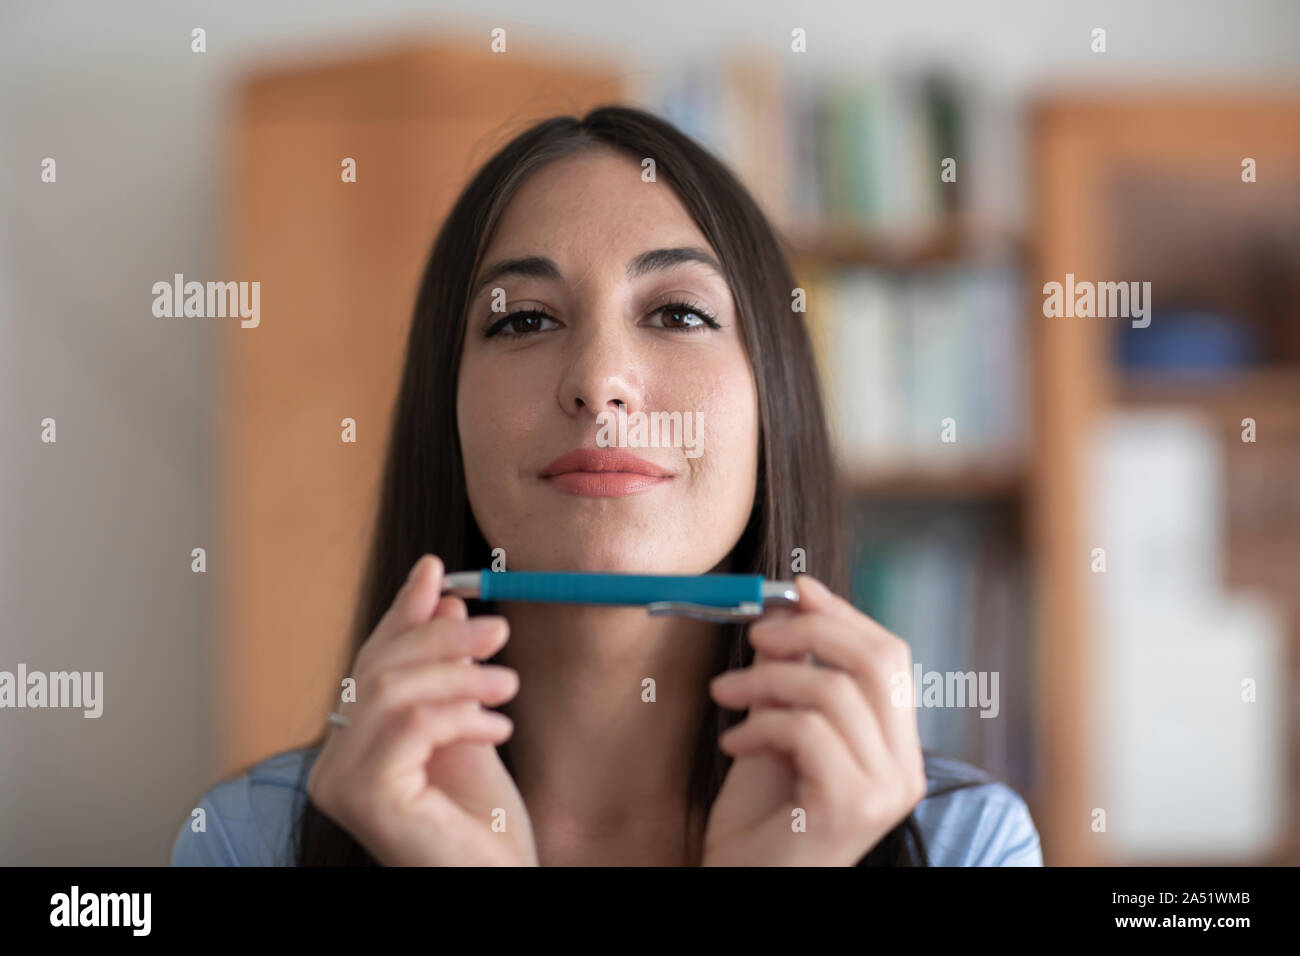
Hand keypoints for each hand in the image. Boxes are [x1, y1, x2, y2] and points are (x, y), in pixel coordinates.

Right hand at [307, 554, 537, 865]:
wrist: (499, 885)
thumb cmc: (486, 829)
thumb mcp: (469, 729)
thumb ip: (450, 673)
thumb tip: (447, 600)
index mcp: (353, 748)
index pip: (373, 665)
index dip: (405, 616)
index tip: (437, 571)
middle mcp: (333, 766)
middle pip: (378, 670)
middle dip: (441, 639)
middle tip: (499, 630)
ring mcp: (341, 784)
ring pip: (392, 691)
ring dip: (459, 676)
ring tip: (509, 685)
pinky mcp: (363, 796)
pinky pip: (410, 725)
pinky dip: (458, 714)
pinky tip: (497, 729)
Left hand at [701, 574, 926, 865]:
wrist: (744, 886)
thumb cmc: (760, 820)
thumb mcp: (778, 732)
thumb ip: (793, 679)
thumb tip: (788, 609)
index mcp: (897, 747)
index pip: (891, 657)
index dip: (844, 615)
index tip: (797, 590)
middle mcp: (904, 769)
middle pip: (878, 662)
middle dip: (811, 632)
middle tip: (754, 634)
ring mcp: (884, 790)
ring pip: (835, 691)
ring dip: (766, 679)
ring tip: (724, 694)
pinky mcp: (851, 807)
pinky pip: (807, 730)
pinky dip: (759, 725)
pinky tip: (733, 746)